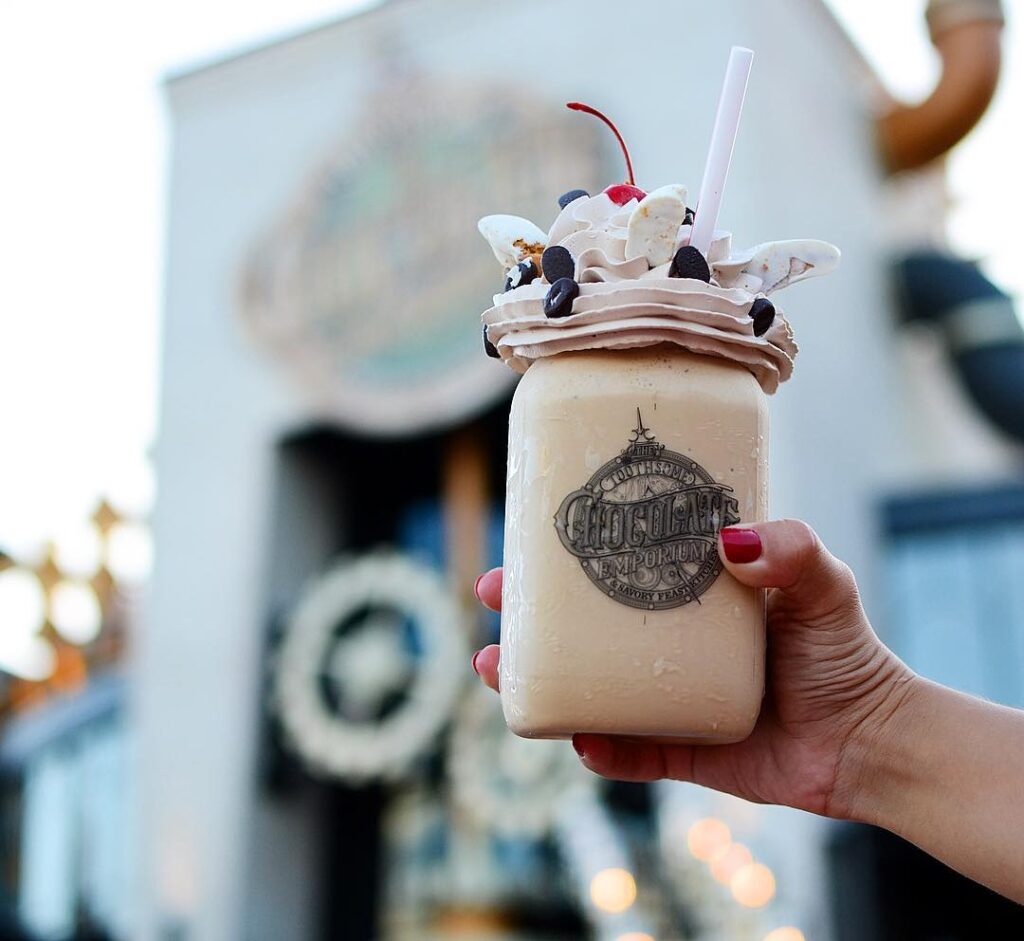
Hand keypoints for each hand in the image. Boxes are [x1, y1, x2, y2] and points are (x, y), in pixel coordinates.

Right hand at [472, 519, 916, 820]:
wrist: (870, 742)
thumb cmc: (846, 653)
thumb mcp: (824, 586)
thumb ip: (793, 551)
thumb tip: (729, 540)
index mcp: (687, 596)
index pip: (616, 564)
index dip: (564, 553)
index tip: (526, 536)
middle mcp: (666, 645)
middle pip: (579, 628)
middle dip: (524, 615)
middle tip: (491, 596)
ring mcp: (666, 698)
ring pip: (585, 688)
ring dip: (536, 679)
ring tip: (494, 669)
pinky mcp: (679, 752)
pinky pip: (626, 753)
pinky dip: (597, 748)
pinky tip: (578, 738)